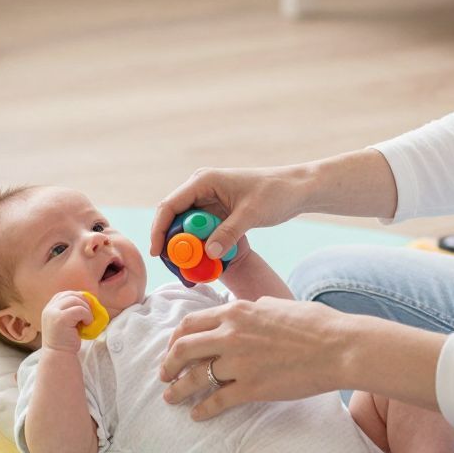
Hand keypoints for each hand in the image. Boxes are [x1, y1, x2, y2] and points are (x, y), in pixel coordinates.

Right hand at [40, 290, 97, 353]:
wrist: (59, 356)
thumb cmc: (66, 341)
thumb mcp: (66, 322)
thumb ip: (71, 310)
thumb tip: (88, 298)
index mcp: (49, 308)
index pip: (65, 294)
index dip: (78, 297)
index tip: (86, 307)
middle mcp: (49, 309)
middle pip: (71, 295)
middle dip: (84, 302)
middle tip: (90, 314)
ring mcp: (53, 313)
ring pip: (76, 300)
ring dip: (87, 310)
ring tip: (88, 321)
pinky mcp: (61, 319)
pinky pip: (80, 310)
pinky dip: (87, 316)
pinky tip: (87, 324)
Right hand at [150, 166, 311, 260]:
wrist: (296, 189)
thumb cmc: (276, 193)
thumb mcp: (252, 214)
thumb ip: (229, 232)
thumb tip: (209, 253)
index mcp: (203, 181)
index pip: (170, 206)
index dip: (159, 230)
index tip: (157, 253)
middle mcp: (200, 189)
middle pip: (173, 219)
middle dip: (172, 244)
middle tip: (177, 269)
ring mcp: (208, 201)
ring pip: (186, 228)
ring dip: (186, 248)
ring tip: (191, 270)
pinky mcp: (216, 212)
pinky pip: (200, 231)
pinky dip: (200, 246)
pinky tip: (204, 262)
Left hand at [159, 296, 346, 420]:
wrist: (339, 348)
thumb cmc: (315, 324)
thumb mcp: (277, 305)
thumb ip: (255, 309)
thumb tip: (248, 310)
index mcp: (236, 312)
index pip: (190, 324)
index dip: (175, 339)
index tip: (172, 350)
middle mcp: (231, 334)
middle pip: (182, 349)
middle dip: (168, 365)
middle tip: (164, 376)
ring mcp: (239, 362)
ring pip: (194, 377)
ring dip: (178, 390)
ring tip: (171, 398)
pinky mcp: (251, 387)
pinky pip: (217, 400)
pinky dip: (203, 409)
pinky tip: (198, 415)